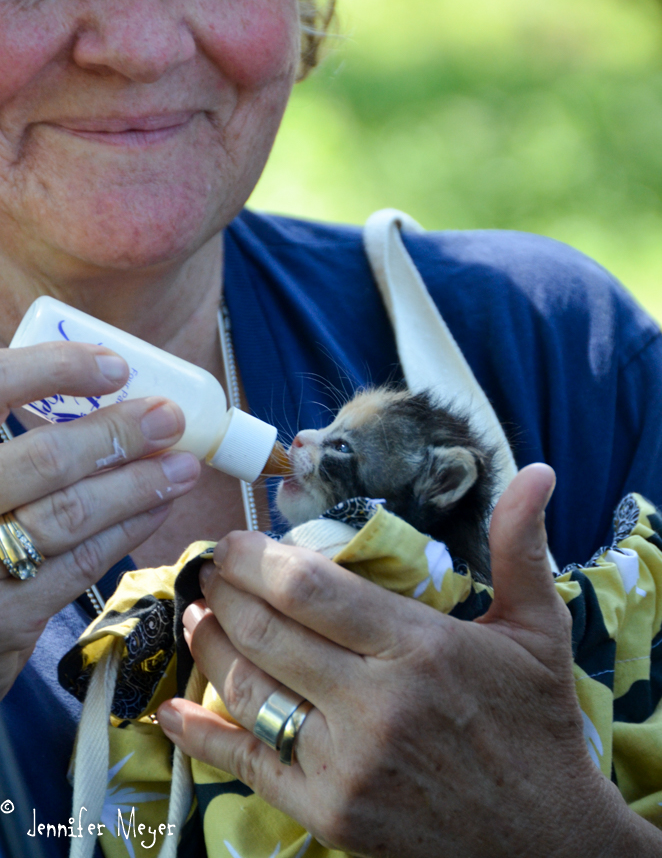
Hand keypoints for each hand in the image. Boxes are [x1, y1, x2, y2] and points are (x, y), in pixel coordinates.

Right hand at [0, 341, 199, 699]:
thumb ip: (11, 429)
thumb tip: (87, 375)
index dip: (55, 369)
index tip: (113, 365)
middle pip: (45, 460)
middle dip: (118, 435)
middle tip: (168, 417)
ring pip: (70, 516)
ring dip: (137, 486)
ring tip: (181, 464)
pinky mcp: (4, 620)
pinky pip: (77, 567)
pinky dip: (124, 533)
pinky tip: (155, 508)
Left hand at [158, 465, 661, 857]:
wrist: (545, 841)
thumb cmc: (536, 724)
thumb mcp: (538, 630)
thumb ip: (521, 548)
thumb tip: (539, 473)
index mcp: (421, 649)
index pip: (312, 590)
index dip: (258, 559)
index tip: (234, 541)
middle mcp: (374, 705)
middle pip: (268, 632)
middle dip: (225, 591)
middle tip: (210, 569)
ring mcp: (345, 765)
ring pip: (248, 691)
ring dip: (208, 646)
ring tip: (196, 615)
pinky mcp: (329, 814)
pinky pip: (248, 766)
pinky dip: (201, 736)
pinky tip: (172, 710)